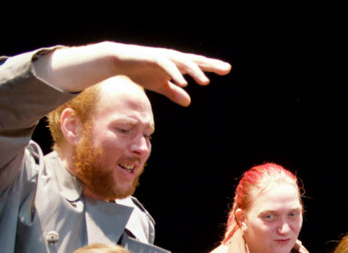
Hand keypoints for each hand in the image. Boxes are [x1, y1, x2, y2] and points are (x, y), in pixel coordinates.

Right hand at [105, 43, 231, 105]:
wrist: (120, 62)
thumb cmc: (141, 71)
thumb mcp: (160, 86)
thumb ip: (174, 93)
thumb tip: (188, 102)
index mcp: (177, 64)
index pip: (198, 65)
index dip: (211, 67)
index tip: (227, 69)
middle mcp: (173, 58)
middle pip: (195, 61)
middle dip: (211, 64)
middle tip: (227, 68)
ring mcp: (164, 57)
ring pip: (183, 62)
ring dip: (195, 71)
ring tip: (205, 82)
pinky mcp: (153, 58)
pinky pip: (166, 66)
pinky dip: (175, 73)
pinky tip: (183, 82)